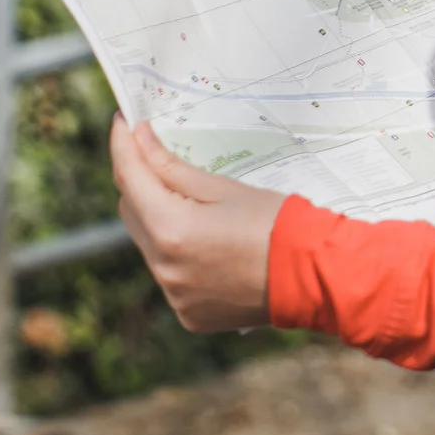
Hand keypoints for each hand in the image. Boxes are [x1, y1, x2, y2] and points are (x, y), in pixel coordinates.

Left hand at [110, 118, 283, 331]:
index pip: (129, 177)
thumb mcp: (224, 188)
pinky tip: (204, 240)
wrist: (311, 277)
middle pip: (131, 212)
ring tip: (188, 201)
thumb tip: (139, 140)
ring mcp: (174, 295)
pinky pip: (168, 273)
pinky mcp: (188, 313)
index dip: (122, 144)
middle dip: (138, 181)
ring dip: (156, 218)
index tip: (123, 120)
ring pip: (147, 244)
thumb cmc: (274, 223)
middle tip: (156, 155)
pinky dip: (176, 252)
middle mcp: (164, 268)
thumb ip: (173, 167)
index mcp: (171, 230)